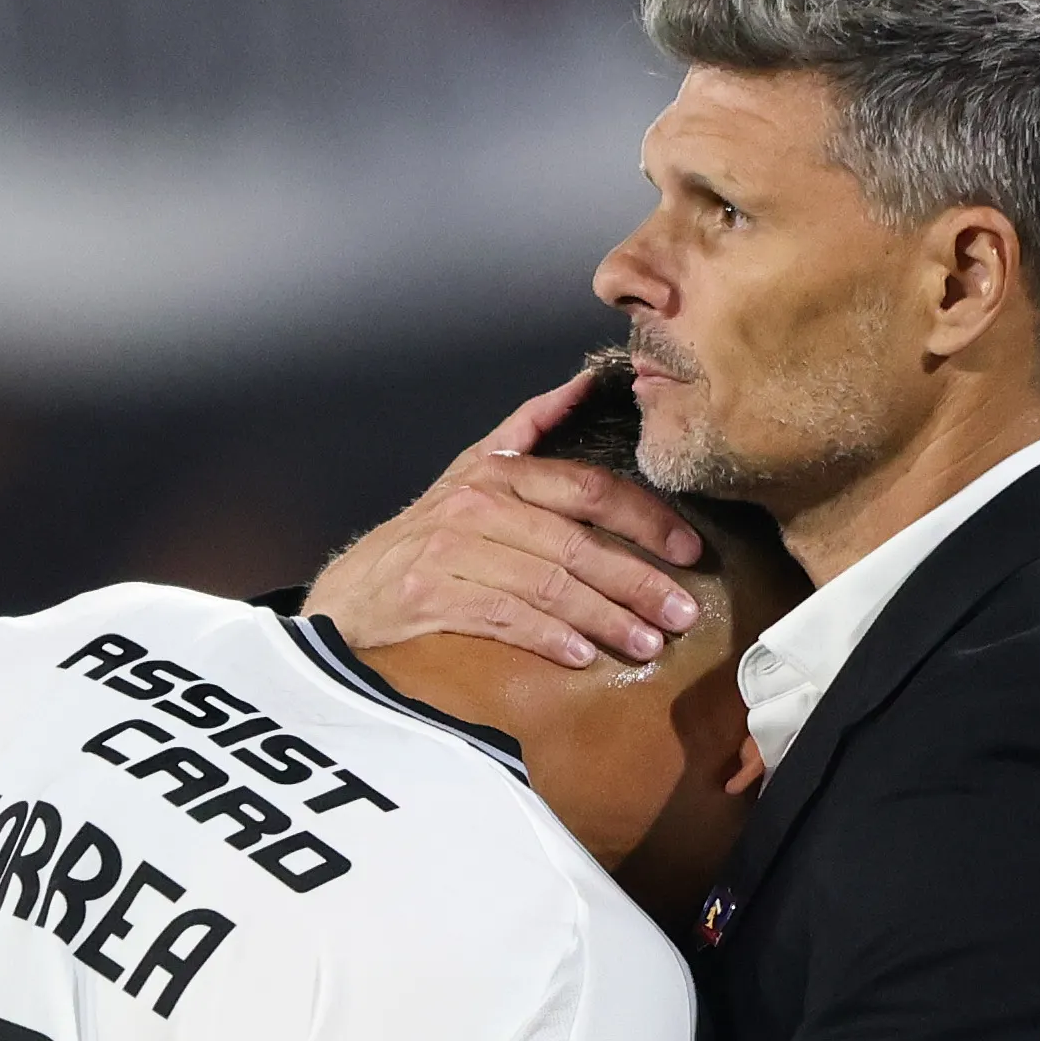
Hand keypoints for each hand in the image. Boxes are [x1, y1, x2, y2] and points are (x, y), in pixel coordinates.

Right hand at [304, 368, 705, 668]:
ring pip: (548, 584)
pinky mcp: (430, 595)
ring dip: (604, 618)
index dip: (647, 519)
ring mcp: (451, 550)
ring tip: (646, 644)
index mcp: (499, 471)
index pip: (589, 489)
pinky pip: (504, 617)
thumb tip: (585, 384)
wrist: (349, 593)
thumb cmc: (424, 537)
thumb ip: (530, 428)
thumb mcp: (472, 472)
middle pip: (576, 543)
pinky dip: (547, 637)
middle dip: (637, 581)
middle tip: (682, 613)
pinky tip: (582, 656)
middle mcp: (478, 505)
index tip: (690, 551)